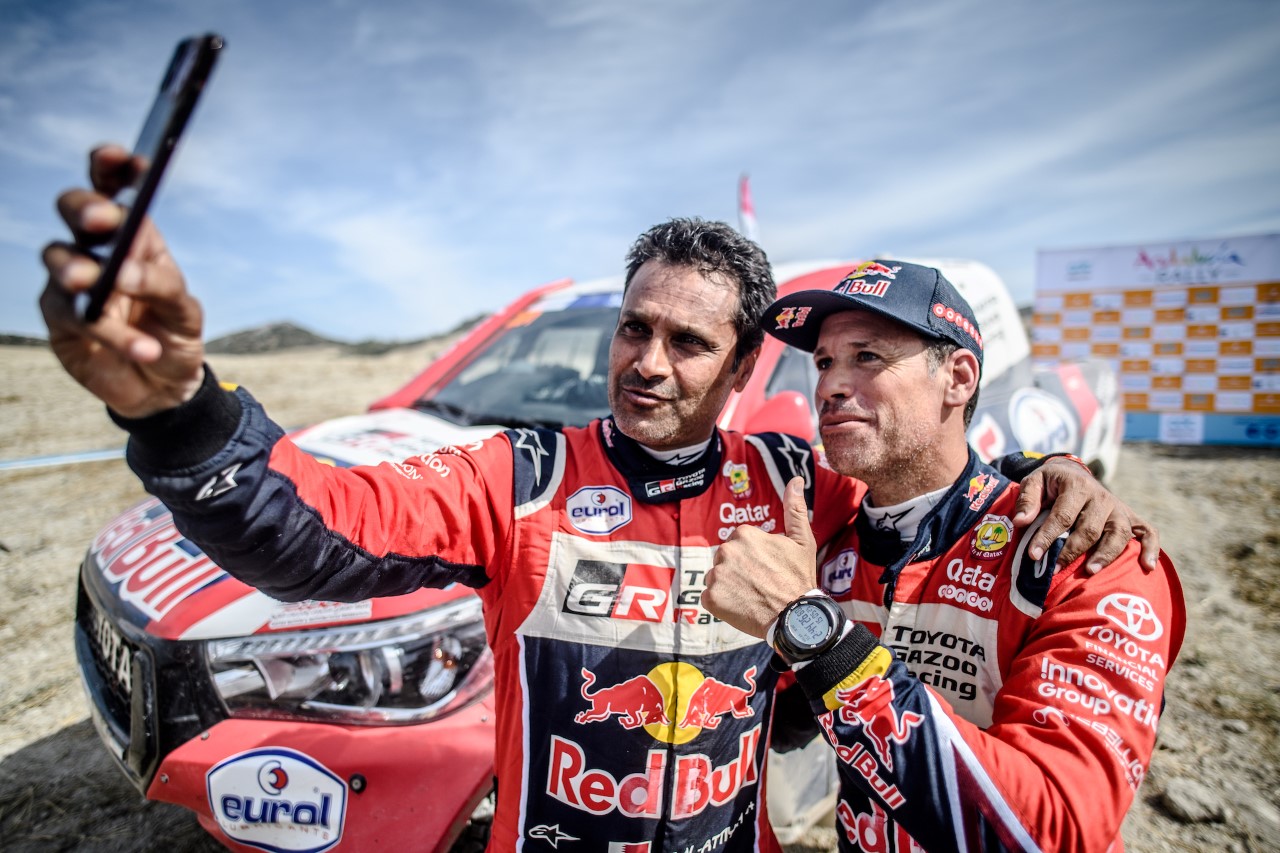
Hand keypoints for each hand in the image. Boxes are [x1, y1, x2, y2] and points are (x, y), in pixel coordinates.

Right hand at [39, 145, 204, 418]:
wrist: (162, 388)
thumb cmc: (174, 334)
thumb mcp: (184, 311)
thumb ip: (161, 284)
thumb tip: (122, 272)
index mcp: (135, 237)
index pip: (115, 189)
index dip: (112, 167)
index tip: (123, 157)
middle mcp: (97, 251)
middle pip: (75, 209)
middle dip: (85, 206)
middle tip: (100, 218)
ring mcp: (72, 283)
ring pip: (60, 256)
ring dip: (79, 268)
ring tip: (94, 281)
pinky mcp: (61, 319)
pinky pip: (75, 315)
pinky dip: (112, 332)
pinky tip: (143, 348)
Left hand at [702, 477, 816, 637]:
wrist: (795, 618)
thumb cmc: (799, 578)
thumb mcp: (802, 541)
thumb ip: (794, 509)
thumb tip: (796, 480)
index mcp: (744, 534)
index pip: (740, 542)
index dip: (754, 556)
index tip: (768, 568)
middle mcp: (726, 551)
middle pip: (726, 558)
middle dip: (740, 569)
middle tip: (760, 583)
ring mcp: (716, 576)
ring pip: (718, 576)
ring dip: (730, 585)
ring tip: (752, 595)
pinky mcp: (710, 599)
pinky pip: (710, 597)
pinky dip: (722, 602)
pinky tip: (741, 606)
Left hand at [1012, 456, 1159, 573]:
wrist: (1074, 474)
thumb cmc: (1051, 484)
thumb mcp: (1035, 482)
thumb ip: (1028, 499)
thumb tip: (1021, 522)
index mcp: (1077, 486)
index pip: (1063, 515)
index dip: (1047, 536)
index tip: (1034, 555)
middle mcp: (1102, 497)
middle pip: (1090, 528)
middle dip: (1072, 550)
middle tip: (1056, 569)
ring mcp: (1119, 509)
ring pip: (1118, 534)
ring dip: (1105, 554)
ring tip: (1090, 571)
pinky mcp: (1132, 518)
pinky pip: (1148, 533)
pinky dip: (1151, 549)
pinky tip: (1147, 567)